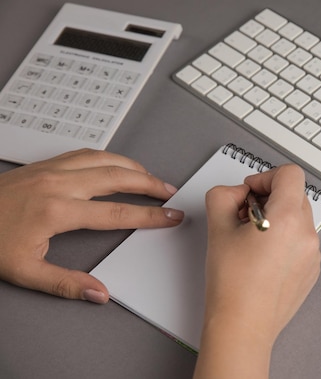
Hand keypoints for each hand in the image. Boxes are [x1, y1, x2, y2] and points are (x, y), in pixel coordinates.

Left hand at [0, 149, 183, 303]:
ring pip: (105, 159)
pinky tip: (117, 164)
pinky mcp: (45, 164)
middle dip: (150, 184)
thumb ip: (65, 283)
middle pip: (119, 177)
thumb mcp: (23, 270)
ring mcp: (52, 169)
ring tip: (151, 177)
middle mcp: (60, 184)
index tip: (171, 216)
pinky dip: (110, 157)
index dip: (151, 215)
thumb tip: (99, 293)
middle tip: (170, 191)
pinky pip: (87, 153)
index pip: (118, 213)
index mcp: (58, 211)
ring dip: (133, 166)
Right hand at [195, 164, 319, 378]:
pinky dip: (285, 239)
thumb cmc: (232, 284)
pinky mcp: (312, 270)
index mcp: (288, 218)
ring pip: (298, 218)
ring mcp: (313, 253)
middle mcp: (308, 234)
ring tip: (252, 240)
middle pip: (295, 194)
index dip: (266, 177)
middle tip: (245, 216)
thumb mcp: (217, 227)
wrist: (243, 326)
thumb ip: (223, 196)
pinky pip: (302, 240)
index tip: (250, 193)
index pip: (290, 174)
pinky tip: (263, 258)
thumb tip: (237, 192)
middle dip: (269, 198)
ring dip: (277, 218)